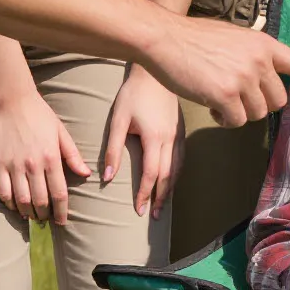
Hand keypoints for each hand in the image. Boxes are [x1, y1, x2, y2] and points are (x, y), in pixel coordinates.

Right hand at [0, 82, 89, 224]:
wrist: (12, 100)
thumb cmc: (40, 114)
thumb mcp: (61, 132)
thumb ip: (72, 155)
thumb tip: (86, 174)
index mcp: (51, 157)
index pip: (59, 193)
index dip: (61, 211)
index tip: (62, 222)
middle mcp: (33, 165)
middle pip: (40, 201)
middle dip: (44, 215)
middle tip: (46, 220)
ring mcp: (14, 165)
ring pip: (21, 200)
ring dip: (27, 212)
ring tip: (31, 216)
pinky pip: (3, 191)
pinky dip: (9, 203)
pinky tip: (14, 205)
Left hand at [101, 66, 180, 216]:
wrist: (153, 74)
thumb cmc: (133, 95)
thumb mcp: (118, 120)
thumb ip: (113, 149)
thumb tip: (108, 177)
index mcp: (154, 138)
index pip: (152, 174)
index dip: (145, 194)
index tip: (139, 210)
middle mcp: (170, 139)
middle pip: (168, 176)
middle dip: (161, 198)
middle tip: (154, 216)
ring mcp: (178, 135)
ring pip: (178, 169)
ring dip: (171, 189)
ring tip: (163, 204)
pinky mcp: (180, 130)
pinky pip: (181, 158)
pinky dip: (177, 174)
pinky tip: (171, 180)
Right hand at [139, 15, 289, 127]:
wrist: (166, 39)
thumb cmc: (194, 39)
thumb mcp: (234, 37)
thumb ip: (253, 54)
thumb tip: (262, 74)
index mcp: (263, 44)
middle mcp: (259, 61)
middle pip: (278, 101)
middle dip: (260, 105)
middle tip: (238, 98)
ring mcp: (244, 78)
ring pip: (257, 114)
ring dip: (239, 113)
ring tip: (219, 97)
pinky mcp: (226, 95)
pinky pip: (236, 121)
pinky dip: (224, 120)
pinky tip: (210, 105)